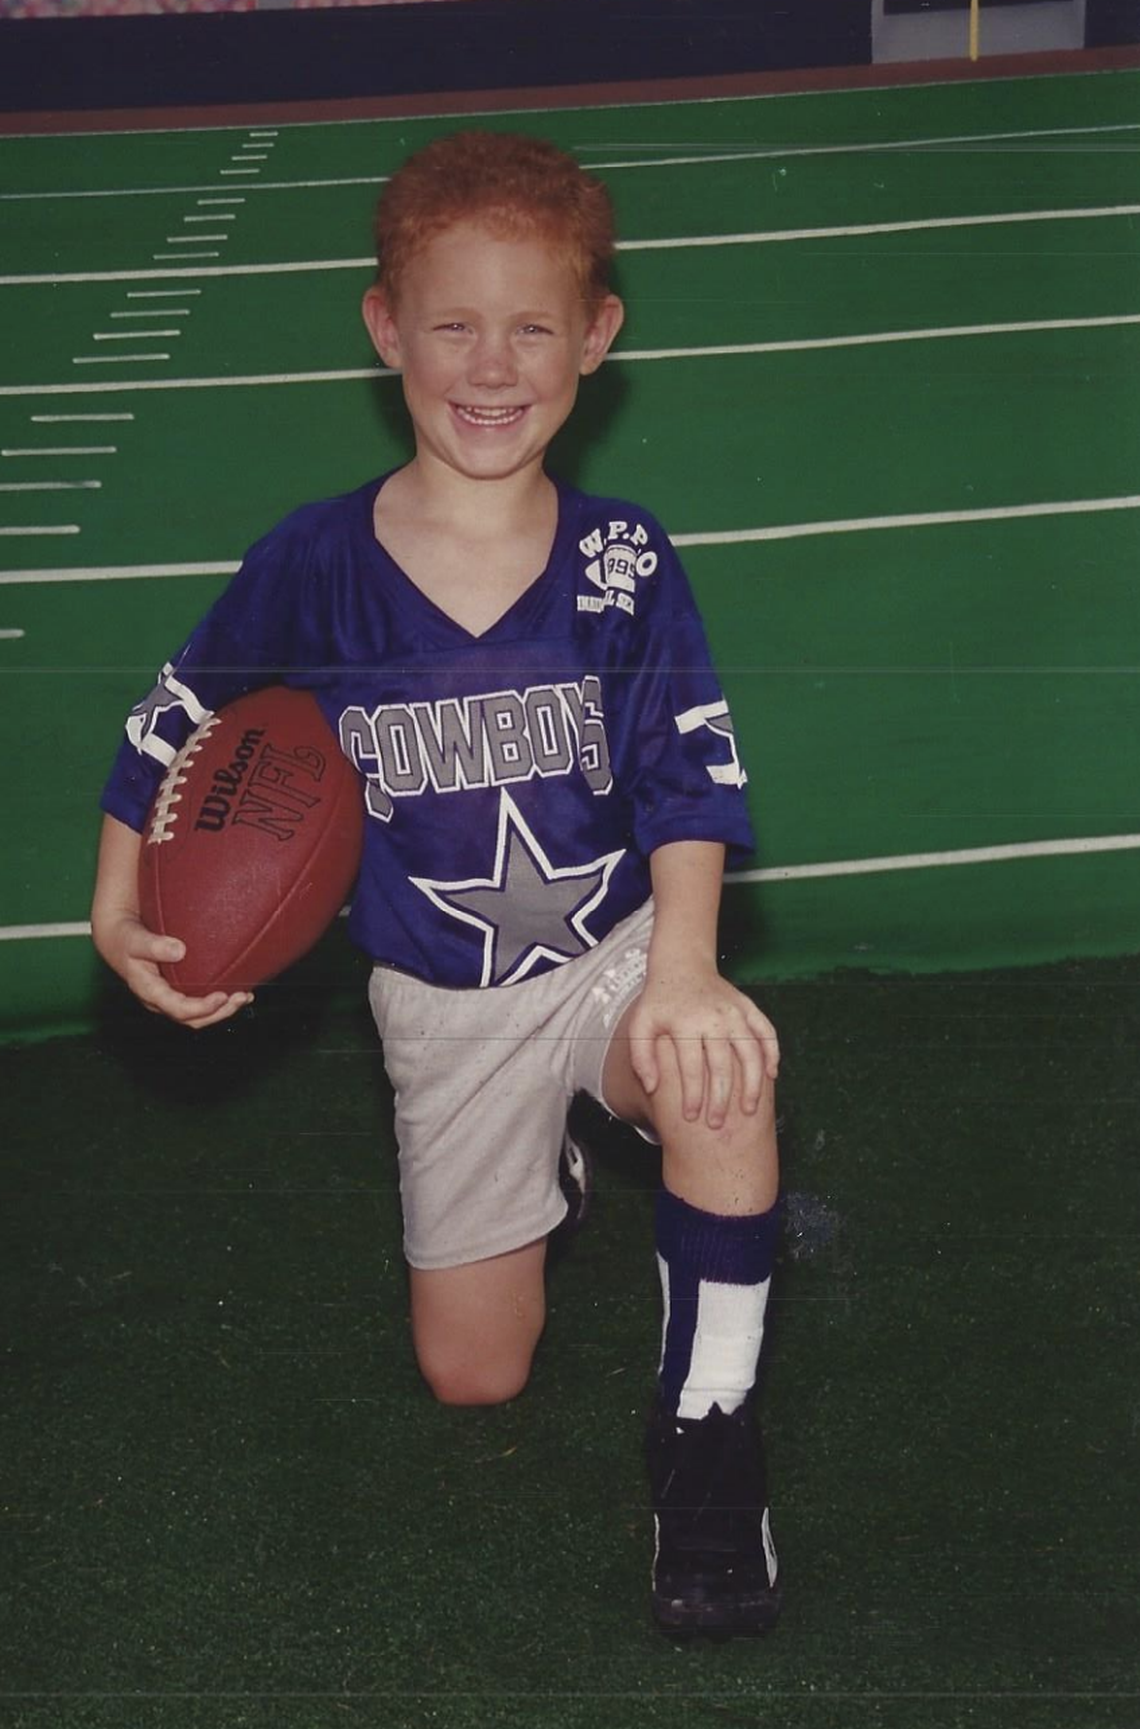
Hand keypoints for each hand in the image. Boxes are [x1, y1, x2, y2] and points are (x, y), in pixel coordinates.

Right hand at [94, 910, 252, 1030]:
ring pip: (198, 1016)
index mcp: (149, 991)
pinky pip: (198, 1005)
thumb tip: (179, 950)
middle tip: (240, 997)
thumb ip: (154, 945)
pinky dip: (219, 1002)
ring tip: (245, 996)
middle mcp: (159, 1001)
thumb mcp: (135, 939)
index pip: (177, 1008)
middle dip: (219, 1012)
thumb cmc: (126, 938)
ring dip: (223, 1010)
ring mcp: (168, 999)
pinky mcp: (176, 992)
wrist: (117, 939)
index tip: (222, 996)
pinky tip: (236, 992)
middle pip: (192, 1019)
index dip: (201, 1007)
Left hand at [626, 962, 778, 1130]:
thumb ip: (641, 1057)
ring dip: (752, 1084)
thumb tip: (652, 1088)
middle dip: (720, 1099)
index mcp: (685, 1023)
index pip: (690, 1067)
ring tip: (749, 1110)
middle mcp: (713, 1018)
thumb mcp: (640, 1024)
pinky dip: (772, 1053)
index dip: (692, 1095)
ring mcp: (734, 1012)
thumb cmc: (659, 1001)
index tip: (691, 1118)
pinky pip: (766, 1032)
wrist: (682, 964)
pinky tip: (772, 1075)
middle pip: (722, 1065)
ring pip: (750, 1052)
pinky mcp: (748, 1007)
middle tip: (718, 1126)